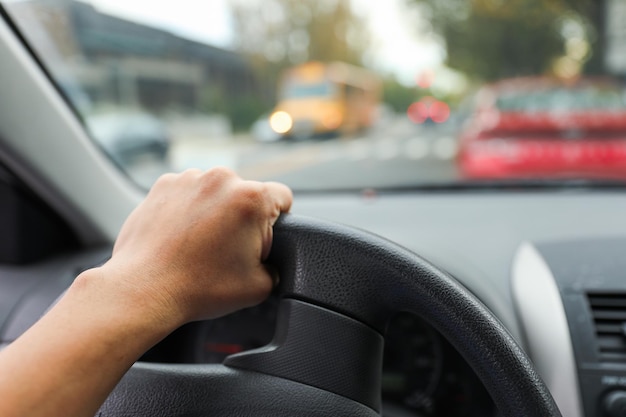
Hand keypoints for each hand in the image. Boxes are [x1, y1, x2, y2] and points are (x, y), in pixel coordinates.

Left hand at [93, 167, 292, 325]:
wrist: (144, 289)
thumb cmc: (199, 288)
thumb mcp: (259, 287)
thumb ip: (277, 267)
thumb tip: (271, 263)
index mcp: (252, 199)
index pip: (283, 197)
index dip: (279, 220)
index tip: (264, 238)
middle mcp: (222, 179)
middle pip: (247, 194)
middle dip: (243, 217)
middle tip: (228, 250)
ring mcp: (190, 178)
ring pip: (217, 192)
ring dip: (215, 211)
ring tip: (200, 245)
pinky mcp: (164, 184)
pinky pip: (189, 192)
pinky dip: (188, 209)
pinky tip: (181, 237)